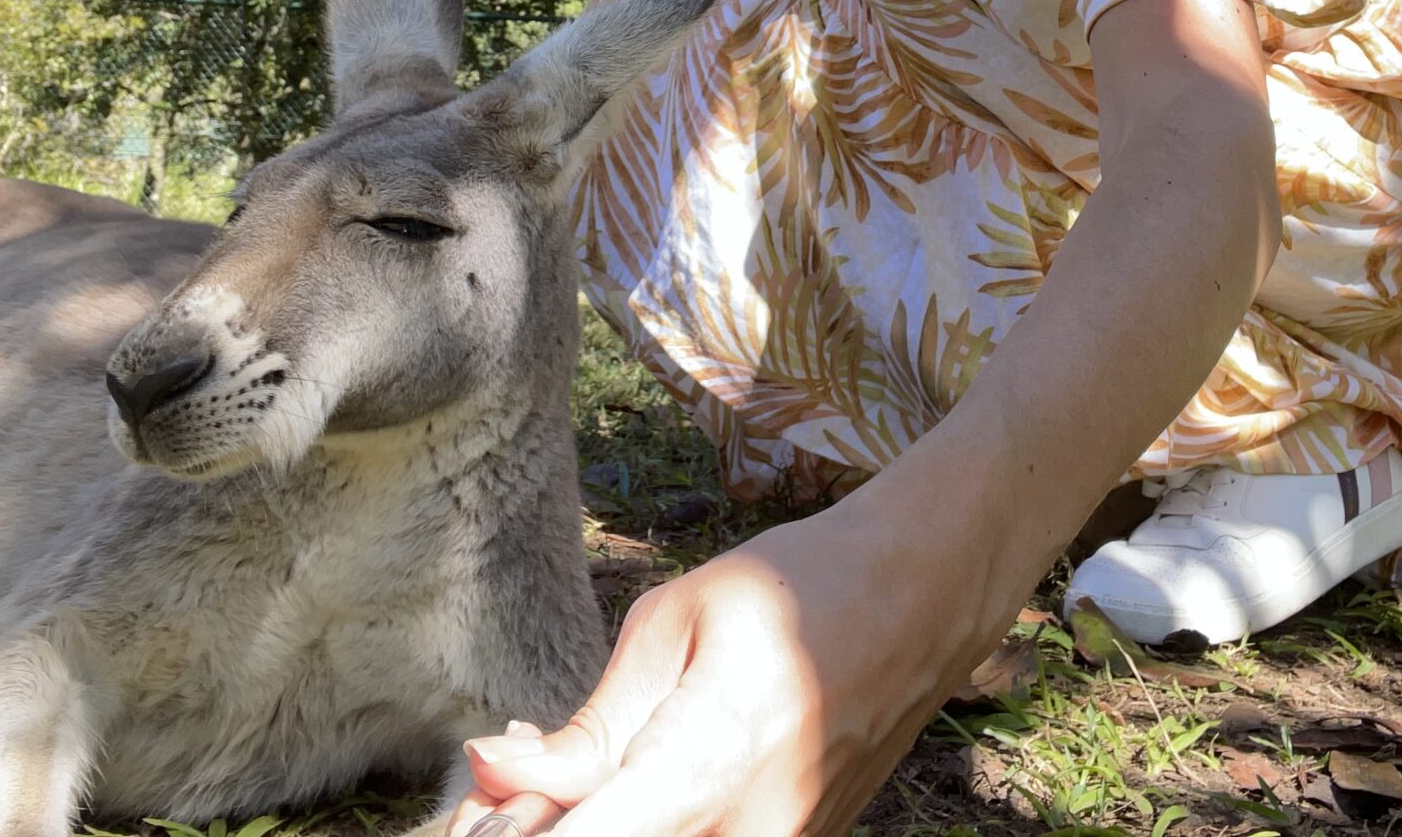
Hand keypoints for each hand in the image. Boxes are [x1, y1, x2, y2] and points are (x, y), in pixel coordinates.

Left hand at [447, 497, 993, 836]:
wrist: (923, 598)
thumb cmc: (794, 588)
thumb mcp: (676, 622)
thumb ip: (588, 726)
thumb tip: (489, 774)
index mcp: (701, 772)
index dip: (513, 835)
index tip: (477, 813)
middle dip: (541, 832)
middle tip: (517, 787)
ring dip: (594, 828)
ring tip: (573, 783)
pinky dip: (645, 823)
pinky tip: (632, 786)